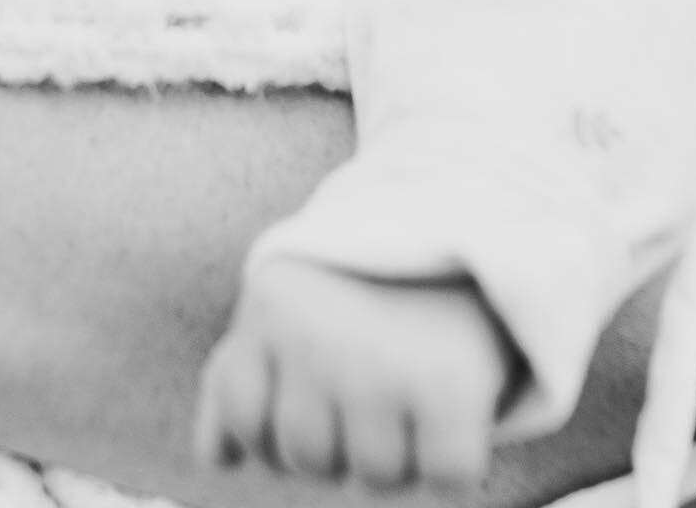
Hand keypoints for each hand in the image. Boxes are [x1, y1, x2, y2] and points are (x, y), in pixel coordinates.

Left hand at [195, 256, 514, 489]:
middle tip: (377, 382)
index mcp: (269, 307)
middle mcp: (314, 335)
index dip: (277, 430)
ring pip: (376, 477)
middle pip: (308, 457)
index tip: (314, 397)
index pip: (245, 420)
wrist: (476, 219)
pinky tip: (457, 402)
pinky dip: (457, 459)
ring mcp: (379, 362)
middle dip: (342, 442)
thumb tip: (219, 459)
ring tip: (416, 383)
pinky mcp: (448, 387)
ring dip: (402, 451)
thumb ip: (240, 371)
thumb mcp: (291, 303)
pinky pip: (446, 477)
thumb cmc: (368, 282)